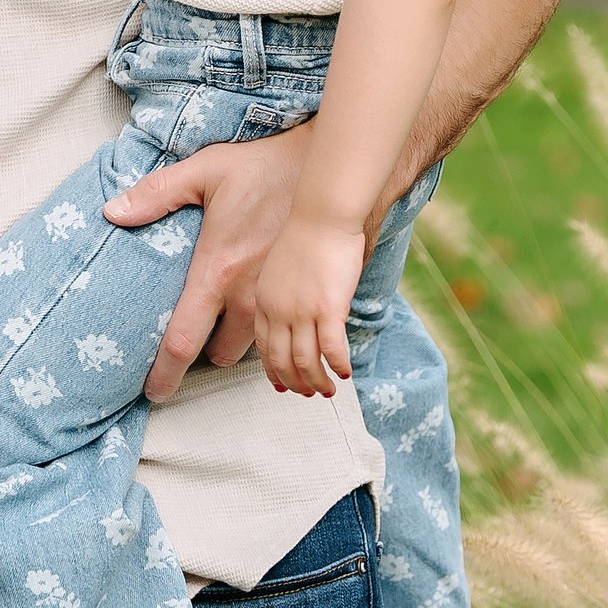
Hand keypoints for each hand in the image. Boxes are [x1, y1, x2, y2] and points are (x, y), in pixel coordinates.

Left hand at [104, 135, 303, 403]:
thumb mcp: (203, 171)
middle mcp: (247, 295)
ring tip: (221, 326)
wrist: (322, 170)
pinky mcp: (302, 297)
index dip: (165, 373)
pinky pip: (275, 331)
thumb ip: (156, 194)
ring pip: (250, 347)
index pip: (184, 341)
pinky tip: (253, 310)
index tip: (154, 391)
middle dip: (204, 354)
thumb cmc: (263, 167)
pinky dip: (260, 329)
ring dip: (234, 342)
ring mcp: (277, 300)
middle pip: (220, 354)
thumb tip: (112, 212)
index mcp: (217, 271)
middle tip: (191, 339)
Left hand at [250, 215, 363, 397]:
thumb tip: (296, 312)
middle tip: (307, 394)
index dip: (273, 370)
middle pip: (280, 361)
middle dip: (293, 384)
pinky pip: (331, 350)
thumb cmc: (305, 231)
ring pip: (305, 362)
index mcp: (263, 298)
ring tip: (327, 391)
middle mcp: (278, 310)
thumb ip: (282, 292)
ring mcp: (301, 311)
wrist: (322, 214)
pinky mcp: (328, 309)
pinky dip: (337, 367)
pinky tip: (345, 373)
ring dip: (316, 382)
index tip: (282, 383)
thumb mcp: (278, 264)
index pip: (264, 346)